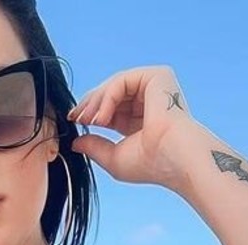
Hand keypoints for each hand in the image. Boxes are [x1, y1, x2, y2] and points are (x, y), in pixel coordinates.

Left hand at [67, 65, 192, 186]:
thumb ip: (95, 147)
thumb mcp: (114, 158)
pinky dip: (107, 97)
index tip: (74, 120)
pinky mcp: (157, 76)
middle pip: (111, 94)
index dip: (92, 113)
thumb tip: (75, 142)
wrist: (173, 158)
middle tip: (75, 117)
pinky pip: (122, 81)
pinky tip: (101, 117)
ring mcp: (154, 87)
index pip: (112, 109)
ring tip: (86, 121)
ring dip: (96, 102)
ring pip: (114, 86)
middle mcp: (149, 101)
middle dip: (90, 105)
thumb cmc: (150, 164)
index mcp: (141, 119)